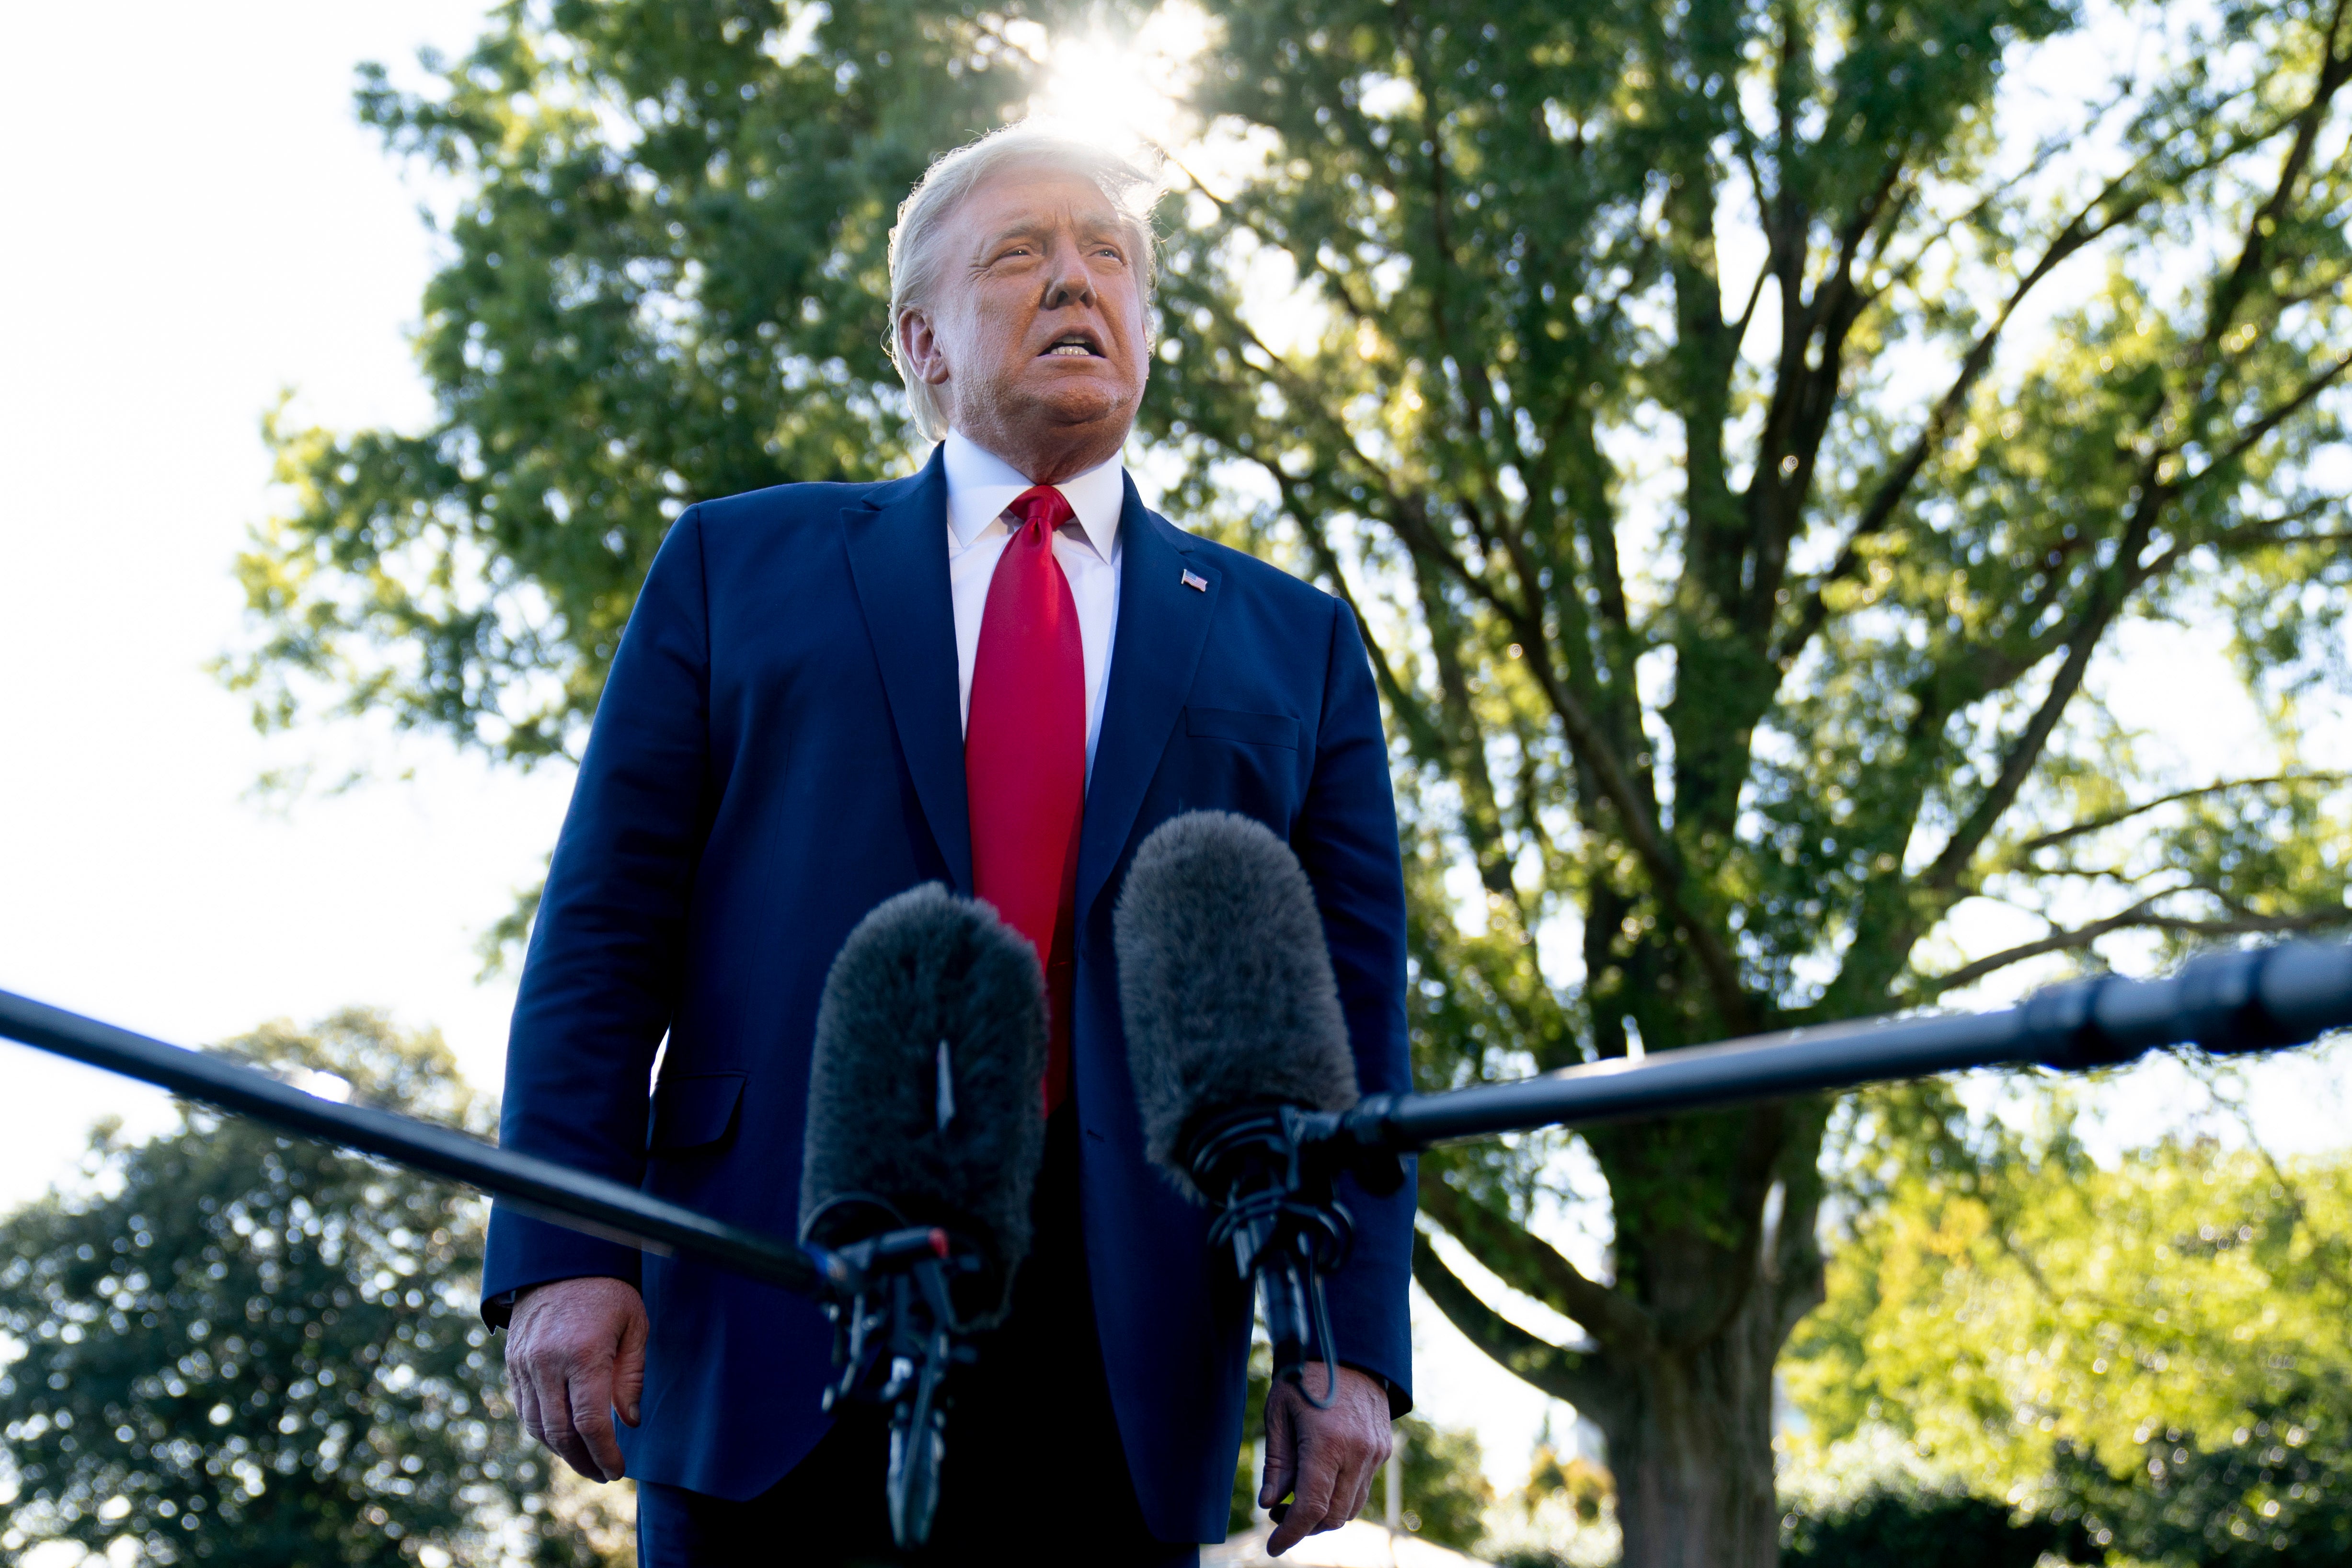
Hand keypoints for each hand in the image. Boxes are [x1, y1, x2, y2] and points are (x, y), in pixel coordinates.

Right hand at [504, 1276, 647, 1481]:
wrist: (560, 1259)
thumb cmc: (608, 1291)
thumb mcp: (635, 1324)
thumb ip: (632, 1376)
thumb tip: (629, 1423)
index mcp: (583, 1354)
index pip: (590, 1422)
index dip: (604, 1453)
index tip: (617, 1470)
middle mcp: (547, 1363)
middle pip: (560, 1432)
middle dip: (583, 1461)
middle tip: (602, 1473)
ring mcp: (524, 1364)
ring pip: (537, 1426)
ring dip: (561, 1451)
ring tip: (585, 1461)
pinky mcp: (512, 1363)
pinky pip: (524, 1409)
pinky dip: (542, 1430)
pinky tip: (563, 1436)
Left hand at [1258, 1362, 1391, 1555]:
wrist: (1349, 1347)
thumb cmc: (1305, 1376)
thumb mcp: (1279, 1413)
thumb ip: (1276, 1463)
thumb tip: (1270, 1504)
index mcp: (1328, 1443)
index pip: (1311, 1508)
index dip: (1290, 1533)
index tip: (1273, 1547)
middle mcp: (1358, 1452)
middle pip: (1333, 1516)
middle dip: (1304, 1526)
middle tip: (1278, 1513)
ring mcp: (1375, 1452)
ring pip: (1350, 1507)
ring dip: (1323, 1514)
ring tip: (1296, 1497)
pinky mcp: (1383, 1449)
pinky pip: (1362, 1488)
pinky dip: (1340, 1495)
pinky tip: (1320, 1478)